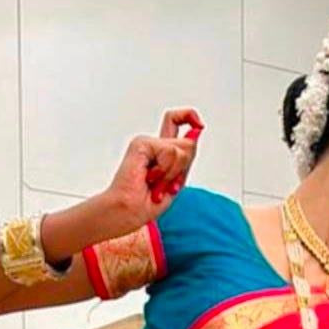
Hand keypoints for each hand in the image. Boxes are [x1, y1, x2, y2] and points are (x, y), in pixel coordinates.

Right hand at [103, 108, 203, 232]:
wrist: (129, 211)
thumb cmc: (148, 203)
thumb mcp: (177, 182)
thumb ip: (186, 157)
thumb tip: (197, 131)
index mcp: (163, 152)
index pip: (178, 121)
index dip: (190, 116)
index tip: (199, 125)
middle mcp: (155, 144)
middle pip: (188, 143)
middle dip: (183, 170)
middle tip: (167, 185)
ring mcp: (147, 143)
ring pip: (181, 150)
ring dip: (173, 175)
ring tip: (156, 184)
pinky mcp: (142, 143)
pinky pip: (170, 152)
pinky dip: (165, 171)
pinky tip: (150, 177)